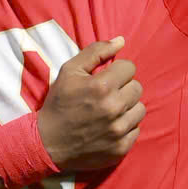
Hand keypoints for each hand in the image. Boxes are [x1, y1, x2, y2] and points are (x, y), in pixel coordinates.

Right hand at [36, 38, 144, 171]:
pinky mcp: (121, 148)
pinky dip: (126, 127)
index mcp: (102, 86)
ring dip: (127, 108)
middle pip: (137, 88)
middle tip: (106, 95)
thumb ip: (96, 52)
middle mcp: (114, 108)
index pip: (130, 68)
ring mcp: (119, 130)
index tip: (106, 79)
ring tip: (109, 111)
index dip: (117, 71)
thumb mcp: (69, 71)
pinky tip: (109, 127)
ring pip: (140, 109)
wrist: (47, 143)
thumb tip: (121, 41)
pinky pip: (136, 129)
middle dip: (123, 88)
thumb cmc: (59, 104)